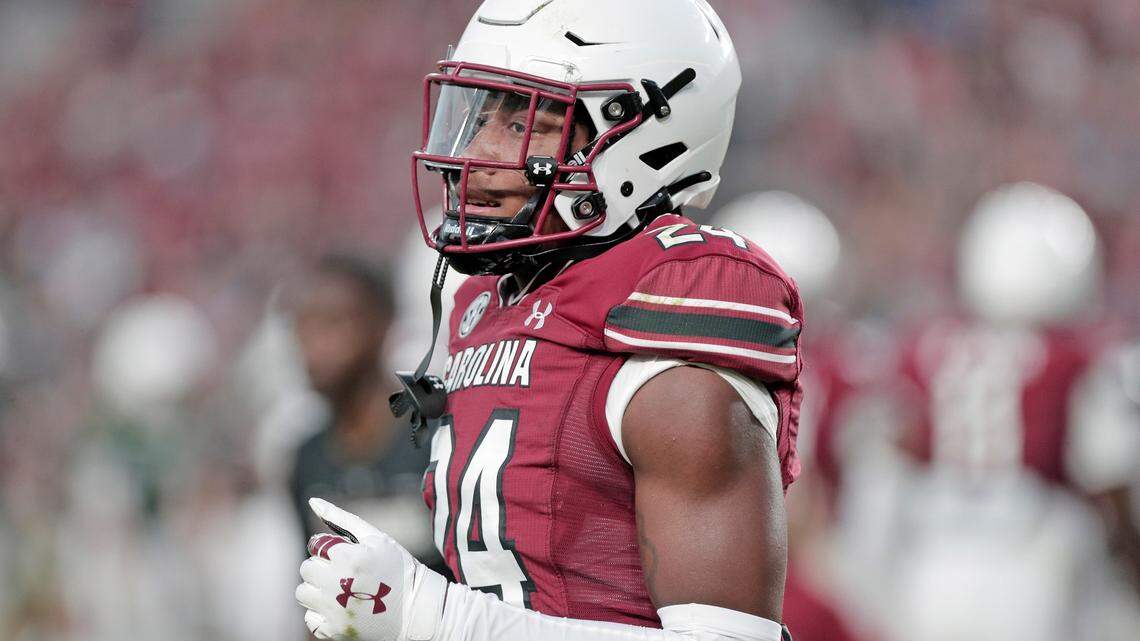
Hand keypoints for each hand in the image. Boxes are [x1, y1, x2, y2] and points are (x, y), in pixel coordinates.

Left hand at [296, 498, 447, 640]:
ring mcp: (334, 610)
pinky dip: (321, 614)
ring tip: (339, 590)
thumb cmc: (399, 567)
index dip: (330, 549)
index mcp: (347, 557)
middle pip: (306, 569)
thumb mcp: (376, 537)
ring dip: (316, 589)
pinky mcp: (334, 631)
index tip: (346, 556)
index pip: (315, 546)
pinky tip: (340, 608)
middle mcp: (336, 584)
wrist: (417, 610)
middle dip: (321, 568)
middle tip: (344, 573)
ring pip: (303, 593)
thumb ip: (341, 518)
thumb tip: (312, 501)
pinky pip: (310, 618)